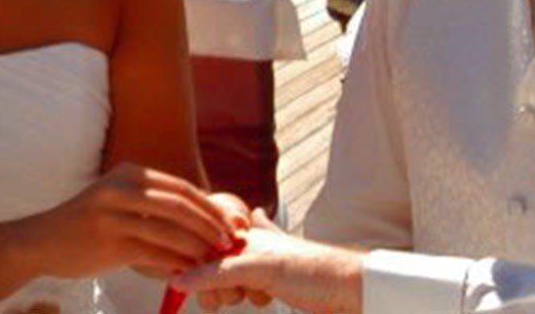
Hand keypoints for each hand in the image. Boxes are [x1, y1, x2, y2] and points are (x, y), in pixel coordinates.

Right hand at [18, 163, 238, 279]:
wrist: (40, 242)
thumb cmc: (85, 225)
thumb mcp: (116, 200)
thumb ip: (150, 204)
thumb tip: (199, 219)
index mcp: (128, 173)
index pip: (181, 188)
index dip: (210, 206)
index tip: (229, 224)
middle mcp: (121, 188)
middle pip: (180, 206)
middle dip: (210, 226)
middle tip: (229, 243)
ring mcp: (114, 214)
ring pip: (170, 231)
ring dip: (198, 248)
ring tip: (214, 261)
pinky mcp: (109, 242)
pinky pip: (155, 253)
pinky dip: (177, 263)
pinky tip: (188, 272)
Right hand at [175, 213, 365, 313]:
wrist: (353, 290)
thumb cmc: (315, 269)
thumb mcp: (258, 268)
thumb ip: (216, 272)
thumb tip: (181, 280)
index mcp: (243, 234)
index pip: (202, 246)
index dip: (194, 267)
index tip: (189, 284)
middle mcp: (250, 246)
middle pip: (212, 270)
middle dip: (216, 288)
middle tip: (230, 295)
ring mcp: (262, 266)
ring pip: (229, 285)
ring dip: (236, 296)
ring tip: (255, 294)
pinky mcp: (274, 285)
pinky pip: (248, 294)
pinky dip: (253, 300)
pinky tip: (266, 298)